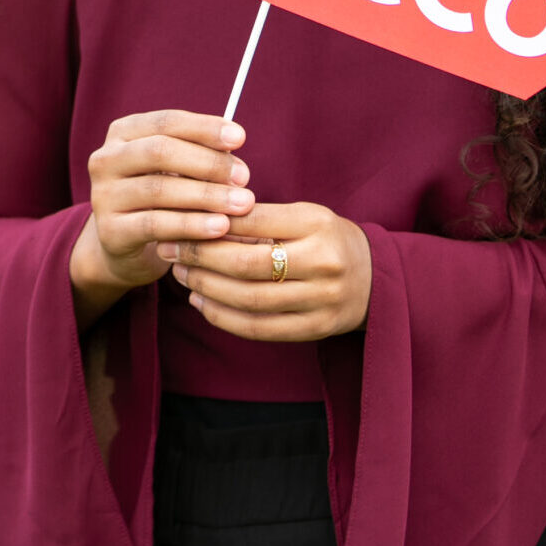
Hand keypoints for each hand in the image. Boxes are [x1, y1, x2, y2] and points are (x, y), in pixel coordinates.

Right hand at [70, 109, 255, 329]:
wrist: (124, 244)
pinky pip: (156, 225)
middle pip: (160, 152)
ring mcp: (104, 196)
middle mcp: (106, 159)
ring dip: (207, 196)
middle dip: (208, 163)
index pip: (166, 121)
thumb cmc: (161, 196)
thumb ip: (201, 154)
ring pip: (159, 190)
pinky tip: (220, 227)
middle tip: (244, 177)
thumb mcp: (176, 168)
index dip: (204, 128)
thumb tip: (236, 151)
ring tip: (241, 203)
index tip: (240, 138)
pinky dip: (192, 225)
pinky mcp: (110, 231)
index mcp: (123, 132)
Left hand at [167, 201, 372, 342]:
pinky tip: (202, 303)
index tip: (178, 218)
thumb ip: (260, 217)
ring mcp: (321, 299)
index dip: (212, 221)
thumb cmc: (326, 240)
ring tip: (182, 276)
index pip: (255, 220)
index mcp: (317, 224)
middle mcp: (322, 262)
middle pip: (248, 263)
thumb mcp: (303, 216)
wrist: (375, 280)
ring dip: (207, 288)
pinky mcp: (315, 329)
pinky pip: (260, 328)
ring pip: (250, 299)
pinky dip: (224, 317)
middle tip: (171, 250)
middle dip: (201, 257)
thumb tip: (201, 216)